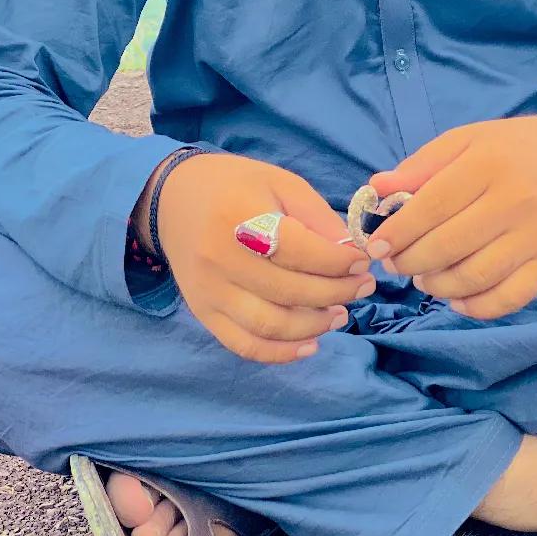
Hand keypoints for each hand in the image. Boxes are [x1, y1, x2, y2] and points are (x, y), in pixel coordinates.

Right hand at [156, 153, 374, 364]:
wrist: (173, 198)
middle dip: (337, 293)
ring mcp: (209, 291)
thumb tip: (350, 253)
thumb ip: (316, 217)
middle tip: (363, 287)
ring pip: (270, 325)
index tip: (362, 262)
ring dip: (314, 326)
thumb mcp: (280, 182)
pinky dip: (280, 353)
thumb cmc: (235, 186)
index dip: (337, 261)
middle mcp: (221, 258)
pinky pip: (244, 345)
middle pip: (289, 291)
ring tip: (341, 314)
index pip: (298, 250)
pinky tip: (310, 343)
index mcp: (242, 217)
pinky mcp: (203, 312)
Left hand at [364, 114, 536, 319]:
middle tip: (396, 263)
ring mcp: (535, 236)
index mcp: (488, 163)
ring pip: (473, 278)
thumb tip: (376, 189)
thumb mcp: (470, 139)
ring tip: (424, 277)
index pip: (431, 206)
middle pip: (447, 246)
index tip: (377, 246)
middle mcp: (513, 201)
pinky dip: (475, 307)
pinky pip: (508, 298)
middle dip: (410, 262)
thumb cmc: (518, 148)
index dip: (397, 231)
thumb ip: (422, 165)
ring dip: (437, 286)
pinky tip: (457, 298)